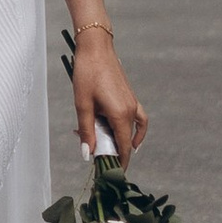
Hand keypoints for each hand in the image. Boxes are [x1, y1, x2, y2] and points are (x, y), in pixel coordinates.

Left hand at [74, 31, 146, 163]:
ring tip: (106, 148)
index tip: (107, 175)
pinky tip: (131, 137)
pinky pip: (139, 120)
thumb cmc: (87, 73)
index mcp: (120, 115)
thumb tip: (87, 154)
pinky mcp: (131, 98)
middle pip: (125, 142)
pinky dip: (137, 131)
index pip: (123, 149)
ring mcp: (133, 104)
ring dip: (120, 142)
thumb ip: (86, 131)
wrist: (96, 47)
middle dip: (113, 153)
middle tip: (96, 159)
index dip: (117, 164)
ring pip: (130, 132)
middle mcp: (130, 111)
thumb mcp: (82, 104)